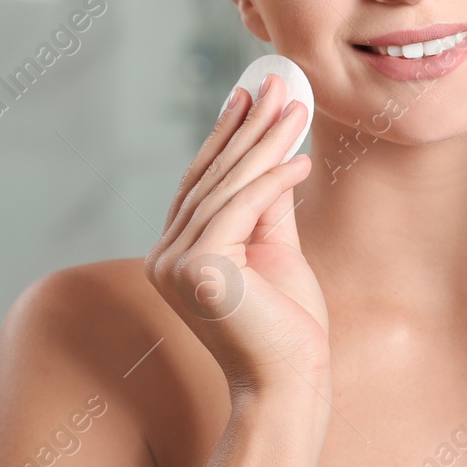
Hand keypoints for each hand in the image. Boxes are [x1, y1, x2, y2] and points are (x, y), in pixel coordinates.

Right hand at [144, 73, 329, 399]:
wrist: (291, 383)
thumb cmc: (286, 326)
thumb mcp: (275, 250)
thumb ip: (266, 204)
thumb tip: (274, 151)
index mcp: (176, 253)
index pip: (202, 183)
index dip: (227, 134)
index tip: (251, 94)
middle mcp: (165, 256)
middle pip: (212, 177)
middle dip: (248, 126)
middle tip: (276, 83)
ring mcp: (175, 263)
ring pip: (227, 187)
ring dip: (266, 143)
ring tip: (297, 109)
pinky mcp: (198, 269)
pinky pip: (241, 209)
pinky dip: (273, 181)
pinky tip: (301, 160)